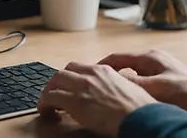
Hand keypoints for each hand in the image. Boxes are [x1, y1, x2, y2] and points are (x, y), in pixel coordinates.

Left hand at [38, 62, 156, 137]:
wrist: (141, 118)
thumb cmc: (141, 109)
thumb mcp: (130, 89)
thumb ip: (118, 85)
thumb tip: (115, 92)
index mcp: (105, 71)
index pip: (80, 68)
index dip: (72, 77)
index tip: (70, 87)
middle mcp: (90, 74)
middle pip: (63, 72)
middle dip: (57, 83)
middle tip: (55, 94)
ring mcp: (81, 87)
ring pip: (54, 82)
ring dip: (49, 92)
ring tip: (48, 105)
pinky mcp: (74, 101)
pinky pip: (50, 98)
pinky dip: (45, 105)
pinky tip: (47, 113)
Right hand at [98, 49, 186, 114]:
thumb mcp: (157, 89)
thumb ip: (134, 84)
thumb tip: (112, 81)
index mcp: (147, 57)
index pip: (116, 57)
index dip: (101, 65)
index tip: (89, 73)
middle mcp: (151, 57)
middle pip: (123, 63)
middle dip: (109, 72)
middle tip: (98, 83)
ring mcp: (158, 64)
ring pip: (132, 70)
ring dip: (122, 79)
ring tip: (113, 90)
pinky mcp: (164, 72)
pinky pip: (142, 75)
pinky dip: (133, 82)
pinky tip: (132, 93)